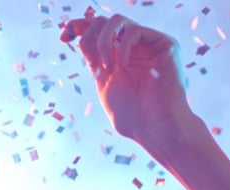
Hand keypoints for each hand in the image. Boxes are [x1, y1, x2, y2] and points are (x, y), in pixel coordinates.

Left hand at [64, 15, 194, 149]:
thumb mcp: (103, 82)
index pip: (96, 30)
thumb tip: (79, 35)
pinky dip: (122, 46)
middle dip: (89, 34)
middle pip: (104, 21)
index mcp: (119, 57)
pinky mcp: (166, 45)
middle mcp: (135, 48)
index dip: (77, 27)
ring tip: (106, 66)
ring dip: (104, 40)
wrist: (157, 129)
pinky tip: (122, 66)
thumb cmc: (133, 118)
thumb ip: (93, 57)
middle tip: (89, 57)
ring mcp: (150, 45)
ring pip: (117, 20)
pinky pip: (134, 30)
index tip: (63, 38)